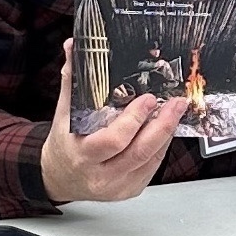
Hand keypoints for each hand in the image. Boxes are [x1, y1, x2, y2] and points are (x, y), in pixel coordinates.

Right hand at [40, 39, 187, 202]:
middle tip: (175, 103)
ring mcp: (117, 186)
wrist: (59, 177)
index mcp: (82, 154)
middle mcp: (100, 175)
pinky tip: (165, 129)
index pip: (113, 141)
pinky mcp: (130, 189)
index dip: (134, 120)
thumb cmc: (64, 142)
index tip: (149, 99)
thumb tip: (73, 46)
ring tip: (176, 111)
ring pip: (150, 160)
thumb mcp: (64, 112)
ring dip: (166, 134)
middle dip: (162, 125)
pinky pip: (152, 167)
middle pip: (139, 153)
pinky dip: (161, 146)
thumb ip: (72, 79)